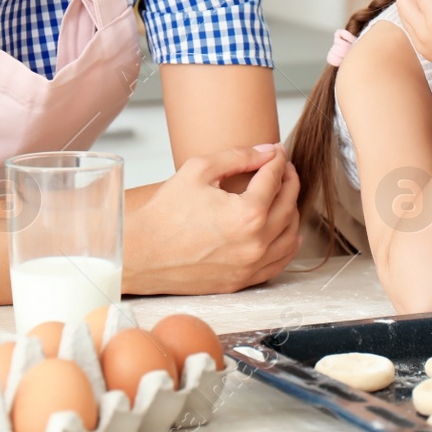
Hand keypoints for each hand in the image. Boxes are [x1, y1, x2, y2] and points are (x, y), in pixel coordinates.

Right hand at [124, 144, 301, 294]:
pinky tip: (282, 230)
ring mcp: (251, 266)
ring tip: (282, 195)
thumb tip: (267, 151)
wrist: (140, 254)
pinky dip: (286, 242)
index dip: (278, 159)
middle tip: (282, 168)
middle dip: (289, 180)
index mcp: (248, 214)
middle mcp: (256, 243)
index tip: (276, 151)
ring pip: (291, 234)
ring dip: (291, 210)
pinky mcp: (242, 281)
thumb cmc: (163, 214)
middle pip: (289, 204)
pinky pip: (279, 262)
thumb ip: (238, 156)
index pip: (275, 178)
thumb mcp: (198, 170)